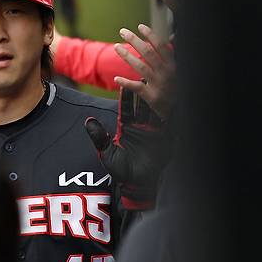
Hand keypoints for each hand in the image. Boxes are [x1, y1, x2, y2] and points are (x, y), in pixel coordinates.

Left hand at [85, 88, 171, 209]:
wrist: (137, 186)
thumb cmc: (121, 171)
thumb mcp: (108, 152)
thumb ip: (99, 136)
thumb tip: (88, 121)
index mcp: (127, 128)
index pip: (127, 108)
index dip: (126, 96)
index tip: (125, 82)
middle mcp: (142, 128)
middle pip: (143, 106)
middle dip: (145, 92)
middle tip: (146, 75)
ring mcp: (154, 133)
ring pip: (156, 111)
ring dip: (158, 98)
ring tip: (161, 84)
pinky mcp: (164, 139)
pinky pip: (167, 124)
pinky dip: (170, 113)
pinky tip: (173, 102)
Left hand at [114, 24, 174, 119]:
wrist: (182, 110)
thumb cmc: (179, 89)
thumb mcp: (179, 71)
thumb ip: (171, 58)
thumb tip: (169, 40)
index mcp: (173, 65)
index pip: (161, 46)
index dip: (150, 35)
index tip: (140, 26)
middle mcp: (166, 72)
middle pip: (147, 52)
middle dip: (134, 40)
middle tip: (123, 31)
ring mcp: (158, 84)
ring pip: (140, 66)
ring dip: (126, 55)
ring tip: (116, 47)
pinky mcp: (152, 96)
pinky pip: (136, 87)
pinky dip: (126, 83)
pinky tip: (116, 78)